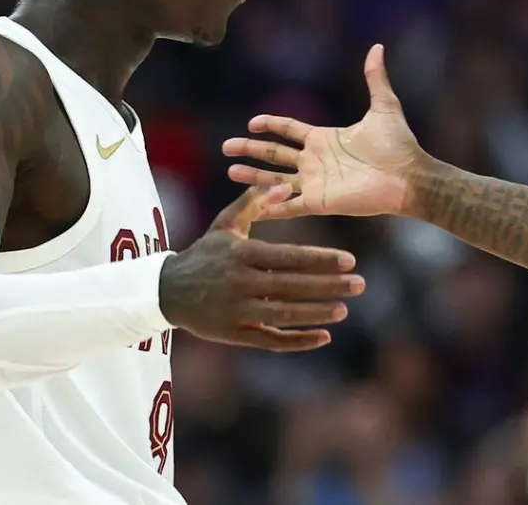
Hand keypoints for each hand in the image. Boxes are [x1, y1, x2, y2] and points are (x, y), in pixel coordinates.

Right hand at [159, 185, 364, 351]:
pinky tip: (324, 337)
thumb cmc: (206, 252)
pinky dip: (298, 341)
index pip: (288, 257)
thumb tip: (286, 185)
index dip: (320, 260)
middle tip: (360, 283)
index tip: (350, 260)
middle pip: (291, 286)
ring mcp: (236, 311)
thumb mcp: (226, 223)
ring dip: (317, 313)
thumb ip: (255, 200)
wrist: (167, 290)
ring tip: (344, 308)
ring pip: (284, 315)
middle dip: (328, 286)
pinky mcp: (234, 334)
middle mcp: (239, 283)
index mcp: (241, 254)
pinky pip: (271, 340)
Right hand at [223, 44, 426, 220]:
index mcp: (325, 139)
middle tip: (226, 147)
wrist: (409, 176)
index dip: (270, 125)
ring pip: (276, 180)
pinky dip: (272, 207)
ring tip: (231, 170)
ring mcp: (316, 183)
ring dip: (253, 177)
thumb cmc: (398, 145)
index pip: (289, 130)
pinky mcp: (321, 202)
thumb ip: (375, 78)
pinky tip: (254, 207)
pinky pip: (291, 206)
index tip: (252, 123)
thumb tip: (377, 47)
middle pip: (275, 155)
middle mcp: (316, 161)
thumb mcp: (383, 106)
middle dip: (250, 150)